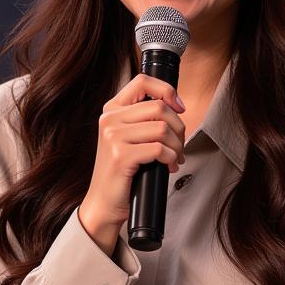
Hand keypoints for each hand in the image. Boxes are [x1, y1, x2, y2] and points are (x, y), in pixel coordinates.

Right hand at [78, 75, 185, 252]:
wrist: (104, 203)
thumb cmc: (122, 171)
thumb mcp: (129, 137)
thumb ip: (144, 119)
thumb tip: (176, 107)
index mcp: (112, 109)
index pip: (143, 81)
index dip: (167, 90)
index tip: (179, 107)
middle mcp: (109, 119)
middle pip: (159, 107)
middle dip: (179, 128)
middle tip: (179, 145)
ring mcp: (112, 136)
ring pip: (162, 128)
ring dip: (177, 146)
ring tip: (174, 158)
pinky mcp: (120, 155)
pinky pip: (159, 149)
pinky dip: (170, 158)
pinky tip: (168, 166)